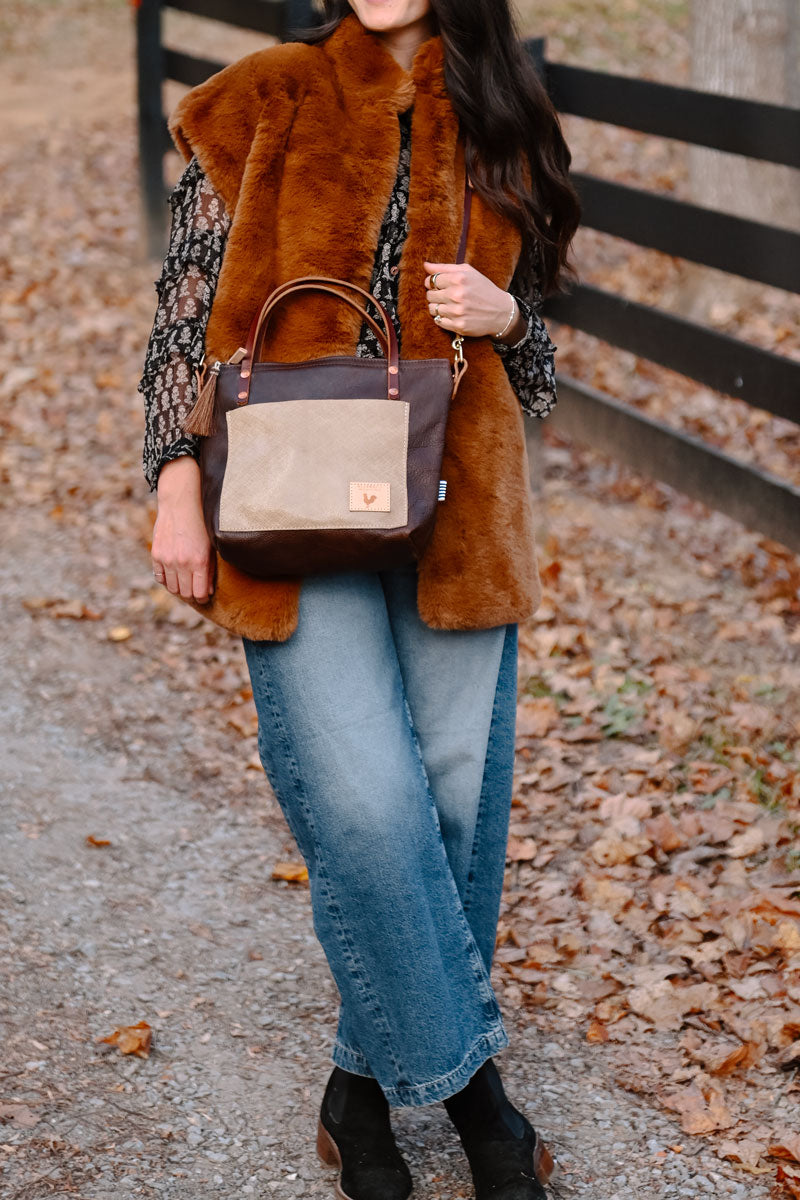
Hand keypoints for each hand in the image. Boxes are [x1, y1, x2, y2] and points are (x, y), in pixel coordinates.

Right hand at [152, 457, 214, 602]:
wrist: (181, 504)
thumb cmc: (201, 524)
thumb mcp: (211, 547)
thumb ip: (210, 570)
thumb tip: (207, 591)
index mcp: (199, 562)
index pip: (199, 593)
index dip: (203, 597)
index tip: (204, 595)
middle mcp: (182, 563)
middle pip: (185, 593)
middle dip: (191, 594)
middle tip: (195, 589)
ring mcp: (167, 560)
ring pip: (172, 588)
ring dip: (178, 588)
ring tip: (184, 581)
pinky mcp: (156, 555)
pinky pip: (159, 577)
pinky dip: (166, 579)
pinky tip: (173, 574)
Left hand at [423, 261, 516, 339]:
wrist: (501, 312)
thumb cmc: (483, 289)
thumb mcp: (468, 272)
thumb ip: (445, 268)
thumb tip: (425, 265)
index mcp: (459, 278)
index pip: (431, 280)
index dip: (432, 283)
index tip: (439, 286)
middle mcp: (457, 295)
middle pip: (430, 295)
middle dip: (435, 295)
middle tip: (446, 296)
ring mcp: (457, 311)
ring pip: (432, 309)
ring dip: (438, 307)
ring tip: (450, 305)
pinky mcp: (458, 325)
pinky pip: (438, 321)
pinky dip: (443, 318)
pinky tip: (453, 315)